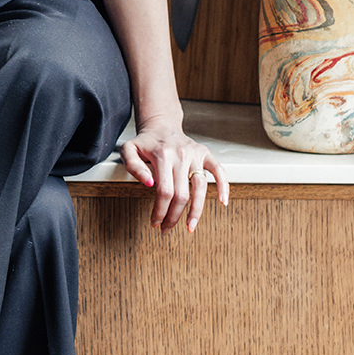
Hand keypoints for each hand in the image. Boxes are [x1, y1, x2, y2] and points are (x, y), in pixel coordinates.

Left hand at [120, 118, 229, 232]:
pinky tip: (223, 202)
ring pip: (200, 188)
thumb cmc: (144, 142)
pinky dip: (224, 186)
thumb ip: (133, 166)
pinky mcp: (205, 154)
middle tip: (167, 228)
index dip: (160, 211)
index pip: (164, 191)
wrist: (161, 126)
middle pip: (181, 194)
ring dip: (196, 211)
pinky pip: (219, 171)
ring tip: (190, 227)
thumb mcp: (129, 150)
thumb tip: (148, 183)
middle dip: (173, 216)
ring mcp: (195, 155)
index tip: (155, 222)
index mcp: (162, 155)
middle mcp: (181, 155)